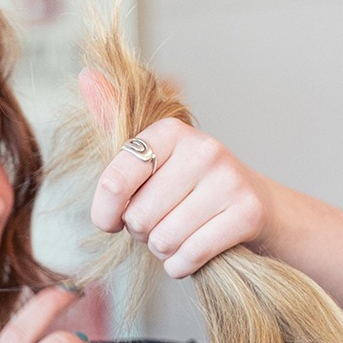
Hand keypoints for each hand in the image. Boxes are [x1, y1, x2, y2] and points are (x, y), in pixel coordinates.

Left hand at [81, 70, 270, 277]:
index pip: (115, 181)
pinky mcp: (246, 214)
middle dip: (142, 233)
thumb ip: (115, 121)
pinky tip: (189, 255)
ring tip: (177, 236)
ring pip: (163, 240)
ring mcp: (228, 181)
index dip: (105, 212)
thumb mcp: (153, 154)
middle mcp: (203, 149)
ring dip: (163, 251)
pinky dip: (181, 266)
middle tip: (160, 223)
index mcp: (171, 130)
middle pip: (139, 217)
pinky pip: (189, 256)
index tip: (111, 221)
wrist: (256, 205)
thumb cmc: (191, 185)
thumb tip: (86, 76)